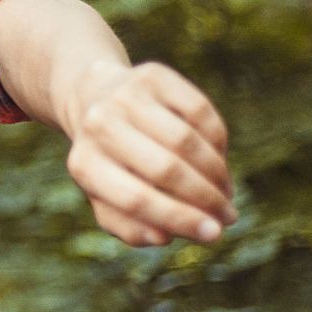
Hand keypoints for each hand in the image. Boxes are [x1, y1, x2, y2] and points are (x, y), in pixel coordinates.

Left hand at [62, 61, 236, 246]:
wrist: (93, 98)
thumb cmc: (108, 162)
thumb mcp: (106, 198)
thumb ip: (130, 226)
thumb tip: (164, 237)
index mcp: (83, 164)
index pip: (135, 199)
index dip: (179, 219)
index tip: (214, 234)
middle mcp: (99, 126)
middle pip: (165, 169)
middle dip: (205, 198)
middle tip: (228, 216)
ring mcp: (126, 96)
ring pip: (186, 140)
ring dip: (216, 173)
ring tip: (225, 193)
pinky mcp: (153, 75)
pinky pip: (200, 111)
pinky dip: (218, 141)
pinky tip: (218, 160)